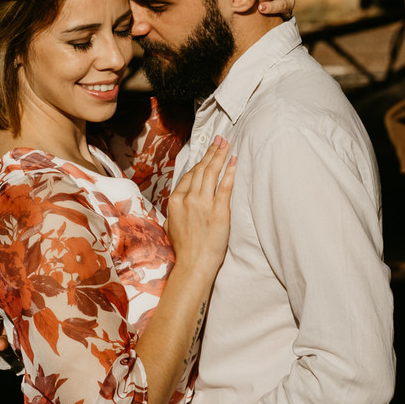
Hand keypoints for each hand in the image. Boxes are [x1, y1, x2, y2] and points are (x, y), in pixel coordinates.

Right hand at [165, 136, 235, 271]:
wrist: (195, 264)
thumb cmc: (184, 249)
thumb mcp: (171, 225)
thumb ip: (174, 211)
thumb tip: (177, 204)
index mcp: (175, 200)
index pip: (189, 175)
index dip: (200, 162)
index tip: (207, 153)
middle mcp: (188, 198)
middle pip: (201, 169)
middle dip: (211, 152)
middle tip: (219, 139)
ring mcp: (203, 203)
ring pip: (211, 173)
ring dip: (219, 155)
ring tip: (226, 144)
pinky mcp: (219, 210)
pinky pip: (225, 186)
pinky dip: (229, 171)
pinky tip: (233, 160)